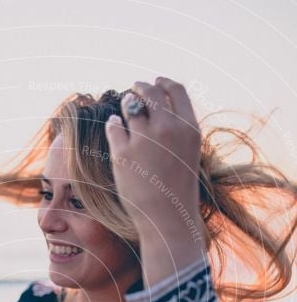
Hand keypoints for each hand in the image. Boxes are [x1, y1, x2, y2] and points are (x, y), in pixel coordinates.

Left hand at [105, 77, 201, 232]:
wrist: (168, 219)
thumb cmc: (178, 189)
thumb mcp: (188, 153)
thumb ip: (178, 129)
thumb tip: (157, 105)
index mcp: (189, 128)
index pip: (176, 90)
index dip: (163, 83)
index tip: (156, 82)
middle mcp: (168, 129)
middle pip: (150, 92)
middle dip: (141, 87)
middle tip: (135, 89)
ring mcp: (144, 140)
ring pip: (130, 106)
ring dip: (126, 104)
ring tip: (124, 110)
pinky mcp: (123, 153)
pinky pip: (114, 125)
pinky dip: (114, 123)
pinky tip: (114, 126)